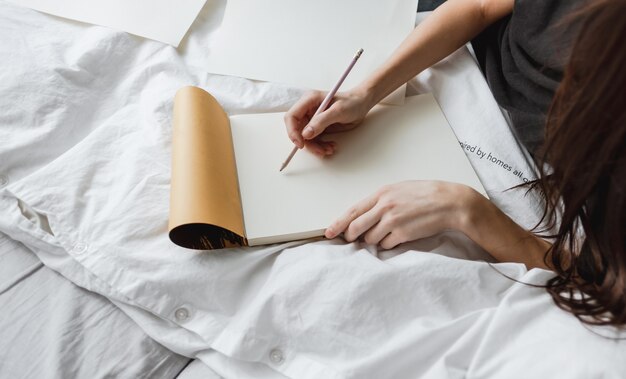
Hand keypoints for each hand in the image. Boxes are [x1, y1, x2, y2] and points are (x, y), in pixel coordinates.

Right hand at [284, 88, 373, 156]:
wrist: (361, 105)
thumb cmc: (351, 103)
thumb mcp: (338, 111)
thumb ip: (321, 121)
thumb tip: (306, 134)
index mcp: (308, 100)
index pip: (292, 116)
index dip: (292, 131)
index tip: (301, 144)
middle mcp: (308, 110)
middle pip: (297, 130)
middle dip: (307, 143)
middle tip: (320, 150)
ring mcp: (312, 119)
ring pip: (306, 138)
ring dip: (316, 147)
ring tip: (330, 149)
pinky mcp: (318, 127)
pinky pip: (314, 140)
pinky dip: (321, 146)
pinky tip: (331, 146)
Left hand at [325, 181, 477, 248]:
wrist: (450, 202)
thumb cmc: (426, 195)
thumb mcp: (399, 190)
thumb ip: (381, 201)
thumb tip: (364, 216)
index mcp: (382, 194)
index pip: (352, 211)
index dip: (337, 224)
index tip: (329, 232)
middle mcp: (384, 207)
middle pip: (355, 228)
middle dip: (351, 237)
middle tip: (352, 239)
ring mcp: (393, 221)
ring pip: (370, 239)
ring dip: (374, 241)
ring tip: (387, 233)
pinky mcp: (403, 234)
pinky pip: (385, 245)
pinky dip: (388, 244)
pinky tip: (398, 237)